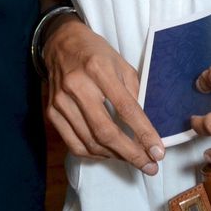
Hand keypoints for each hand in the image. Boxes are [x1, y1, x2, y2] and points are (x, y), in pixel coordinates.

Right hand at [43, 17, 164, 174]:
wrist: (61, 43)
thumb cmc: (96, 53)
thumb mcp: (121, 64)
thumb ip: (134, 93)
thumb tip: (146, 128)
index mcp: (98, 69)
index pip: (125, 108)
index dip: (144, 133)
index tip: (158, 152)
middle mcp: (77, 86)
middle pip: (105, 131)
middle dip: (131, 154)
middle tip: (150, 167)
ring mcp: (61, 101)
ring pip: (90, 142)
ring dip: (116, 156)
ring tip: (134, 160)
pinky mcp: (52, 112)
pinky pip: (74, 144)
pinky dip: (95, 154)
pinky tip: (110, 153)